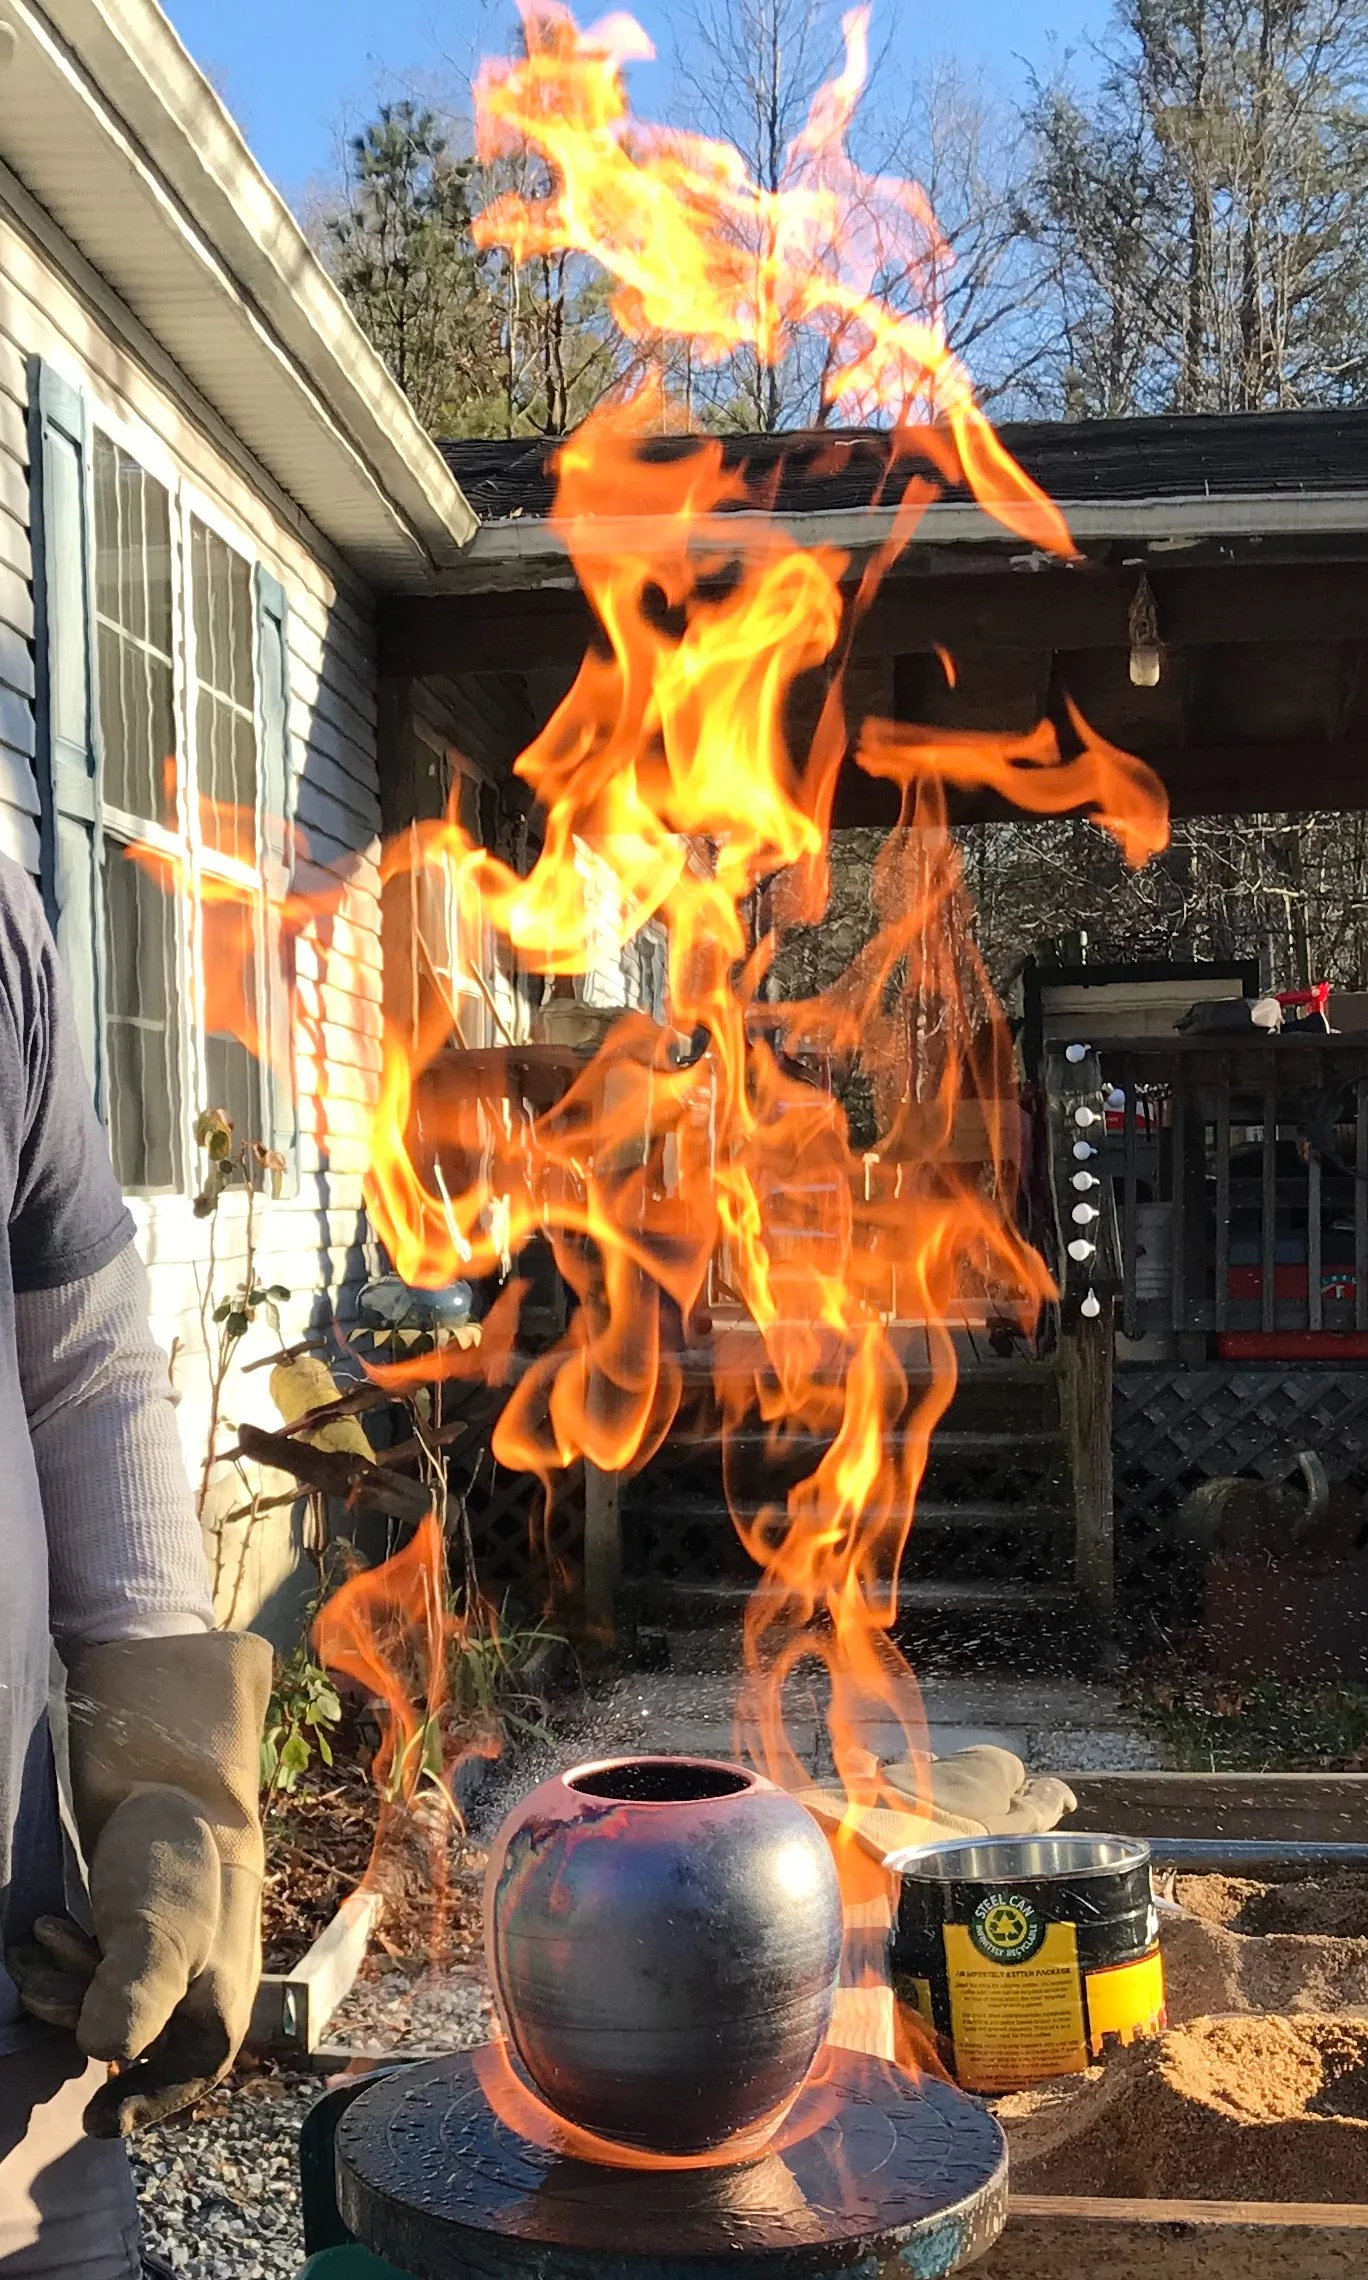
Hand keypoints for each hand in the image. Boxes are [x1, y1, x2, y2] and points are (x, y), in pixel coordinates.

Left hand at [11, 1631, 269, 2135]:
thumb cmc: (172, 1861)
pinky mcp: (136, 1939)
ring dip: (62, 1983)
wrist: (164, 1780)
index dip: (138, 2108)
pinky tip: (46, 1929)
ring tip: (40, 1937)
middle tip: (40, 1980)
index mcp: (219, 2010)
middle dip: (76, 2013)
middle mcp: (195, 1995)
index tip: (90, 2123)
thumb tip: (104, 2050)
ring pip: (103, 2006)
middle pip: (127, 2040)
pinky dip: (65, 1961)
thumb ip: (132, 1996)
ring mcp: (166, 1966)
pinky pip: (94, 1974)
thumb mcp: (157, 1931)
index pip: (181, 2083)